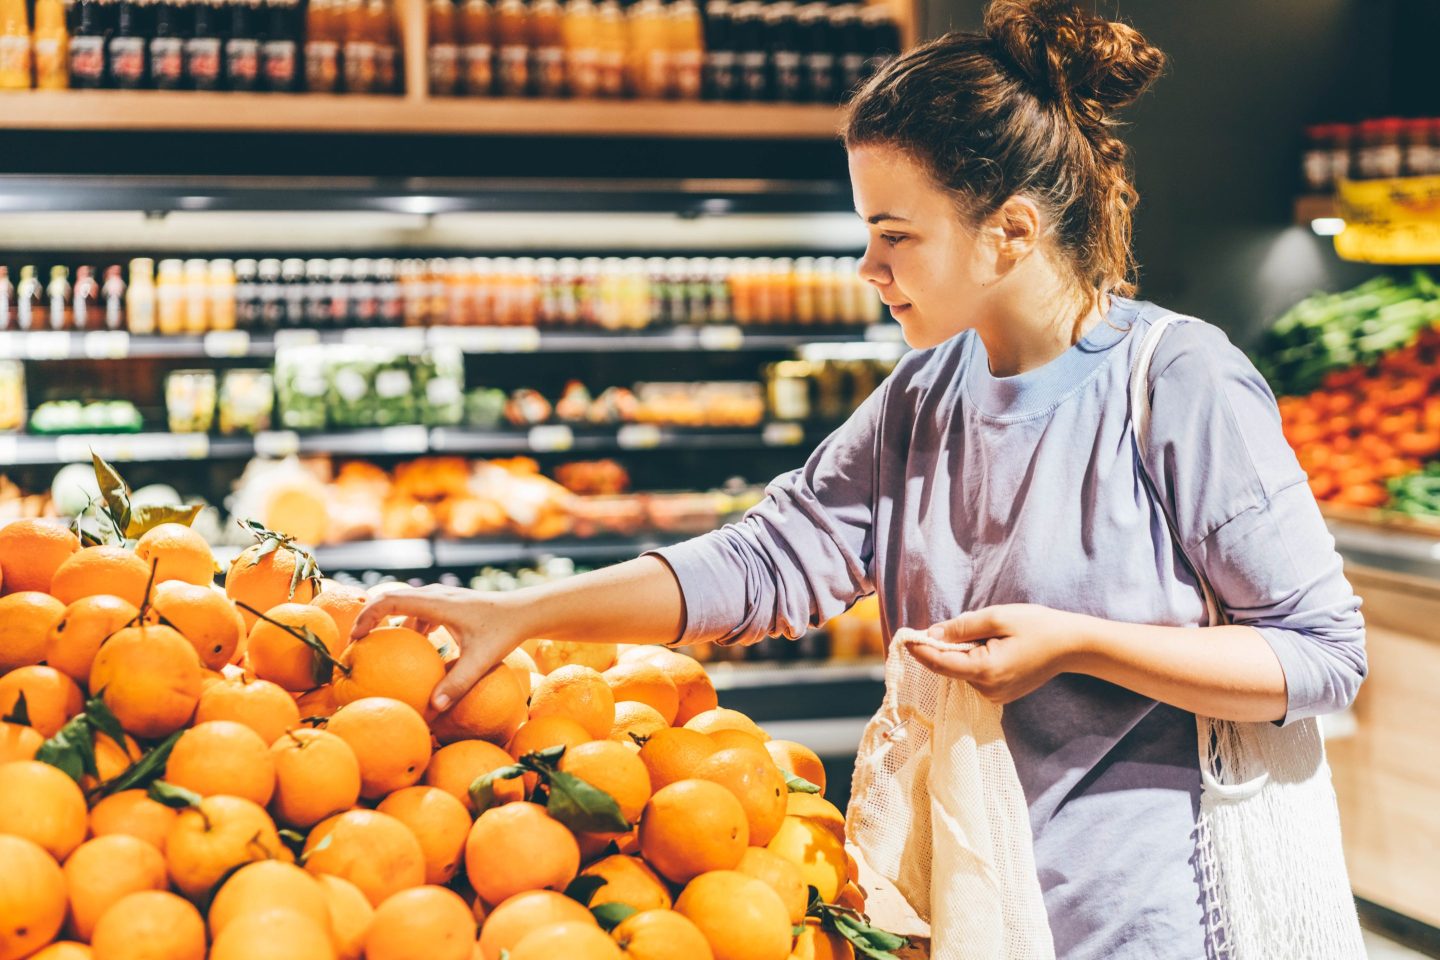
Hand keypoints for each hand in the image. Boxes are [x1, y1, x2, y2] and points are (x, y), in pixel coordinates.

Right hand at [351, 584, 531, 712]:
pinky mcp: (448, 605)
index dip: (368, 616)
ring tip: (378, 647)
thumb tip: (432, 709)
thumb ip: (457, 684)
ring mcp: (442, 598)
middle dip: (370, 617)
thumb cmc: (504, 633)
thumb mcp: (481, 660)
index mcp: (437, 603)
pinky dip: (408, 626)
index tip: (356, 637)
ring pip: (405, 603)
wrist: (525, 612)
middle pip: (391, 597)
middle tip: (357, 643)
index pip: (391, 600)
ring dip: (389, 621)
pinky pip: (419, 611)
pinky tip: (411, 650)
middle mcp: (436, 595)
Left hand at [903, 604, 1088, 703]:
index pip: (939, 663)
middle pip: (950, 667)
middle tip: (951, 626)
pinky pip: (976, 676)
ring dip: (963, 652)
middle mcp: (986, 689)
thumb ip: (962, 627)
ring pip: (963, 671)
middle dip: (944, 647)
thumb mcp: (996, 618)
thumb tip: (932, 633)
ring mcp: (995, 695)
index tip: (905, 638)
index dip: (920, 650)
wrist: (1072, 645)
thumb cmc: (1036, 626)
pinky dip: (975, 660)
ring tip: (990, 634)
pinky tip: (994, 646)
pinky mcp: (1001, 694)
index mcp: (984, 670)